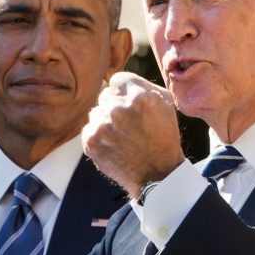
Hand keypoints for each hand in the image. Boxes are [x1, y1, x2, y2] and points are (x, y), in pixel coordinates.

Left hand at [82, 72, 184, 197]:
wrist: (156, 175)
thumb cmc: (163, 138)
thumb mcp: (165, 105)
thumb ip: (143, 86)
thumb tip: (116, 80)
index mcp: (140, 97)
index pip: (117, 80)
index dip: (124, 93)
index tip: (130, 106)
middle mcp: (119, 109)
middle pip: (105, 96)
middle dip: (115, 108)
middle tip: (129, 126)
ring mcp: (103, 126)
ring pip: (96, 113)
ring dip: (105, 122)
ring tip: (122, 138)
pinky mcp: (91, 141)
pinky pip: (89, 129)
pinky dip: (98, 137)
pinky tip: (113, 146)